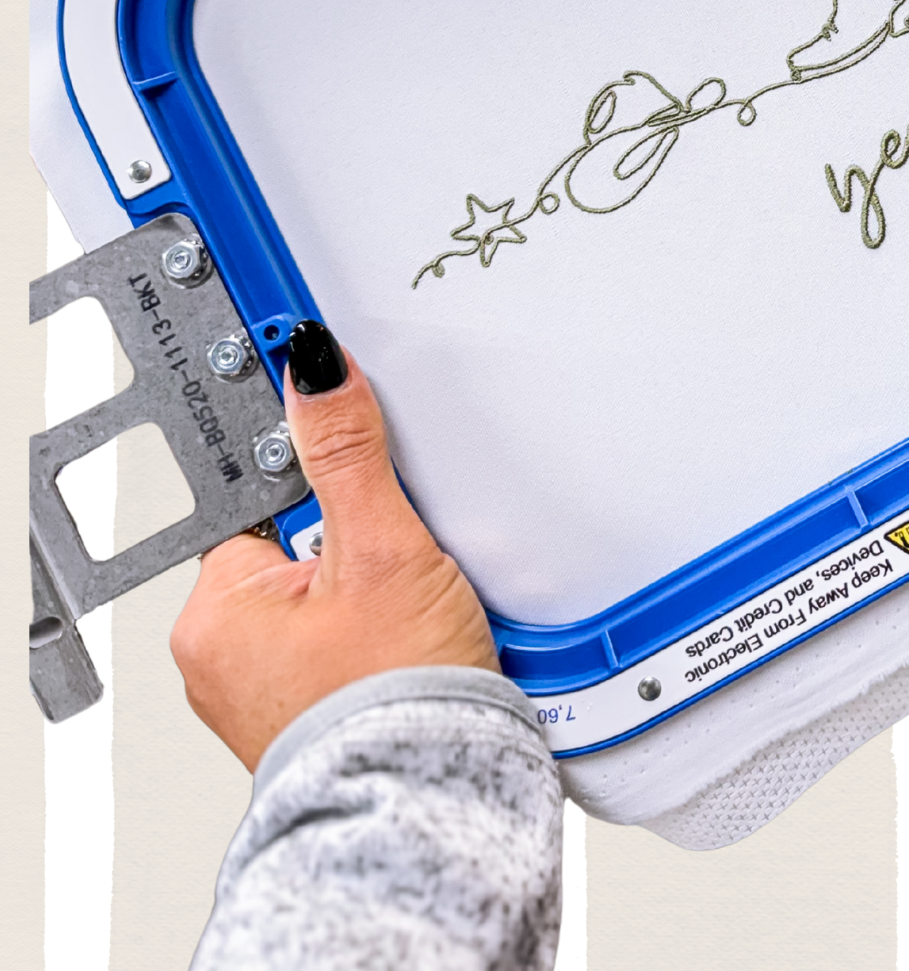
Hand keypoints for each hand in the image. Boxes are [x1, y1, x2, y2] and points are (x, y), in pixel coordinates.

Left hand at [171, 325, 497, 769]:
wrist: (435, 794)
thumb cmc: (394, 696)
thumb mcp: (382, 547)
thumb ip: (348, 452)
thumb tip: (314, 371)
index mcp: (216, 609)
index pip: (266, 495)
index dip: (322, 472)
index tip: (350, 448)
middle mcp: (221, 654)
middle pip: (300, 542)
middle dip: (357, 537)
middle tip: (401, 560)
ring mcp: (263, 689)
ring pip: (324, 592)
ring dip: (373, 585)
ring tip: (415, 608)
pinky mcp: (309, 710)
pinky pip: (340, 639)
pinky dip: (378, 631)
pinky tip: (413, 639)